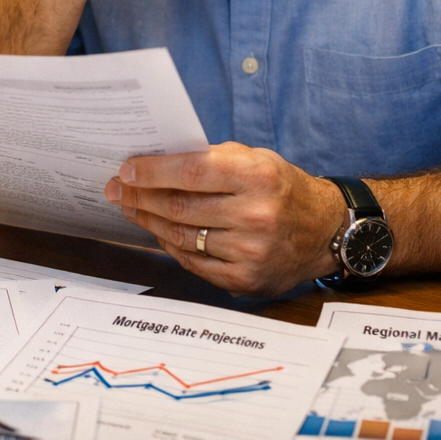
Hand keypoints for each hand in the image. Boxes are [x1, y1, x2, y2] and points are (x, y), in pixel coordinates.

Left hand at [105, 143, 345, 296]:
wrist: (324, 231)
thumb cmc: (281, 187)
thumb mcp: (255, 159)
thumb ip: (210, 159)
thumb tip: (154, 162)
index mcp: (257, 177)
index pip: (190, 171)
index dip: (152, 172)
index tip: (126, 170)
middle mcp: (255, 216)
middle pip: (179, 207)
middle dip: (139, 197)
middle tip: (116, 190)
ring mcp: (250, 252)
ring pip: (181, 236)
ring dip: (149, 222)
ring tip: (132, 209)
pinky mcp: (244, 280)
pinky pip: (193, 262)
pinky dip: (170, 245)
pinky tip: (159, 232)